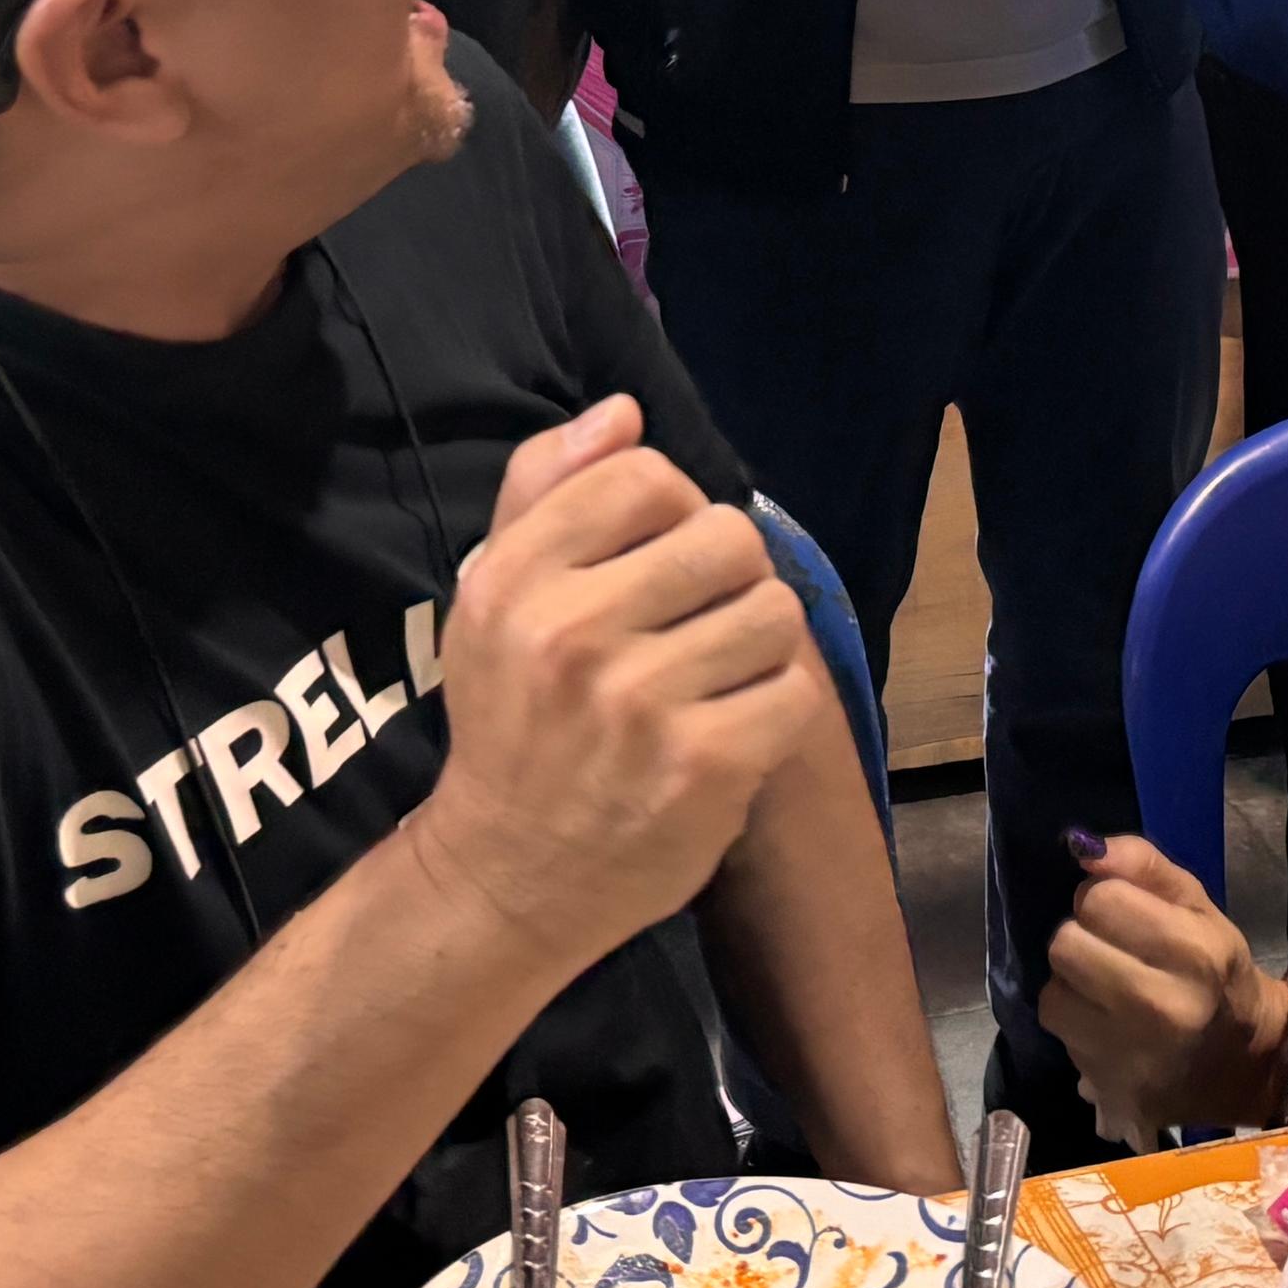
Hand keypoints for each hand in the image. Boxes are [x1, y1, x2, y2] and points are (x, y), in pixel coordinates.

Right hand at [408, 395, 825, 954]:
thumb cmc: (513, 722)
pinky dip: (775, 709)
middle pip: (726, 536)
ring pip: (772, 611)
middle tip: (697, 624)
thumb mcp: (494, 599)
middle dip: (729, 575)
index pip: (643, 475)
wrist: (509, 877)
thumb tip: (624, 411)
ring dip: (759, 643)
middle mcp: (570, 634)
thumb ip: (546, 491)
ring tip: (717, 675)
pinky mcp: (704, 765)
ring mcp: (640, 703)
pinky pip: (793, 691)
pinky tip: (733, 729)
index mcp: (514, 580)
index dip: (673, 509)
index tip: (656, 562)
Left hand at [1039, 834, 1286, 1148]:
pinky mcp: (1110, 1087)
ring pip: (1053, 991)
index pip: (1099, 899)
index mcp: (1194, 952)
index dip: (1105, 900)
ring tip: (1109, 990)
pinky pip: (1059, 1031)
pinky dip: (1074, 1021)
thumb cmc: (1217, 973)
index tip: (1127, 916)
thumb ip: (1143, 865)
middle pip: (1066, 944)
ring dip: (1073, 983)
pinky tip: (1107, 1024)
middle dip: (1083, 939)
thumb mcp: (1197, 906)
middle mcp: (1162, 1007)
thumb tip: (1084, 848)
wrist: (1242, 1063)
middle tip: (1114, 952)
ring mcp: (1133, 1055)